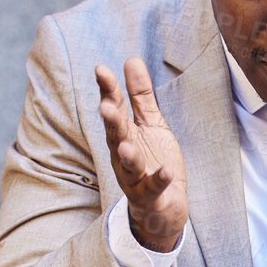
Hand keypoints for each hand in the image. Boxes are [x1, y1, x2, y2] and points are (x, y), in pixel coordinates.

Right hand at [95, 58, 187, 251]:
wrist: (163, 207)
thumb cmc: (153, 161)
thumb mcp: (150, 124)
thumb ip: (141, 96)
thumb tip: (131, 60)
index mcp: (123, 134)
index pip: (114, 109)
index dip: (107, 91)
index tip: (101, 70)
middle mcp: (123, 155)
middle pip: (116, 136)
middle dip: (111, 122)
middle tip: (106, 107)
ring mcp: (135, 177)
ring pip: (128, 165)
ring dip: (127, 156)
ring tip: (127, 146)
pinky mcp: (150, 196)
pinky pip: (153, 188)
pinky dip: (158, 180)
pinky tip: (165, 172)